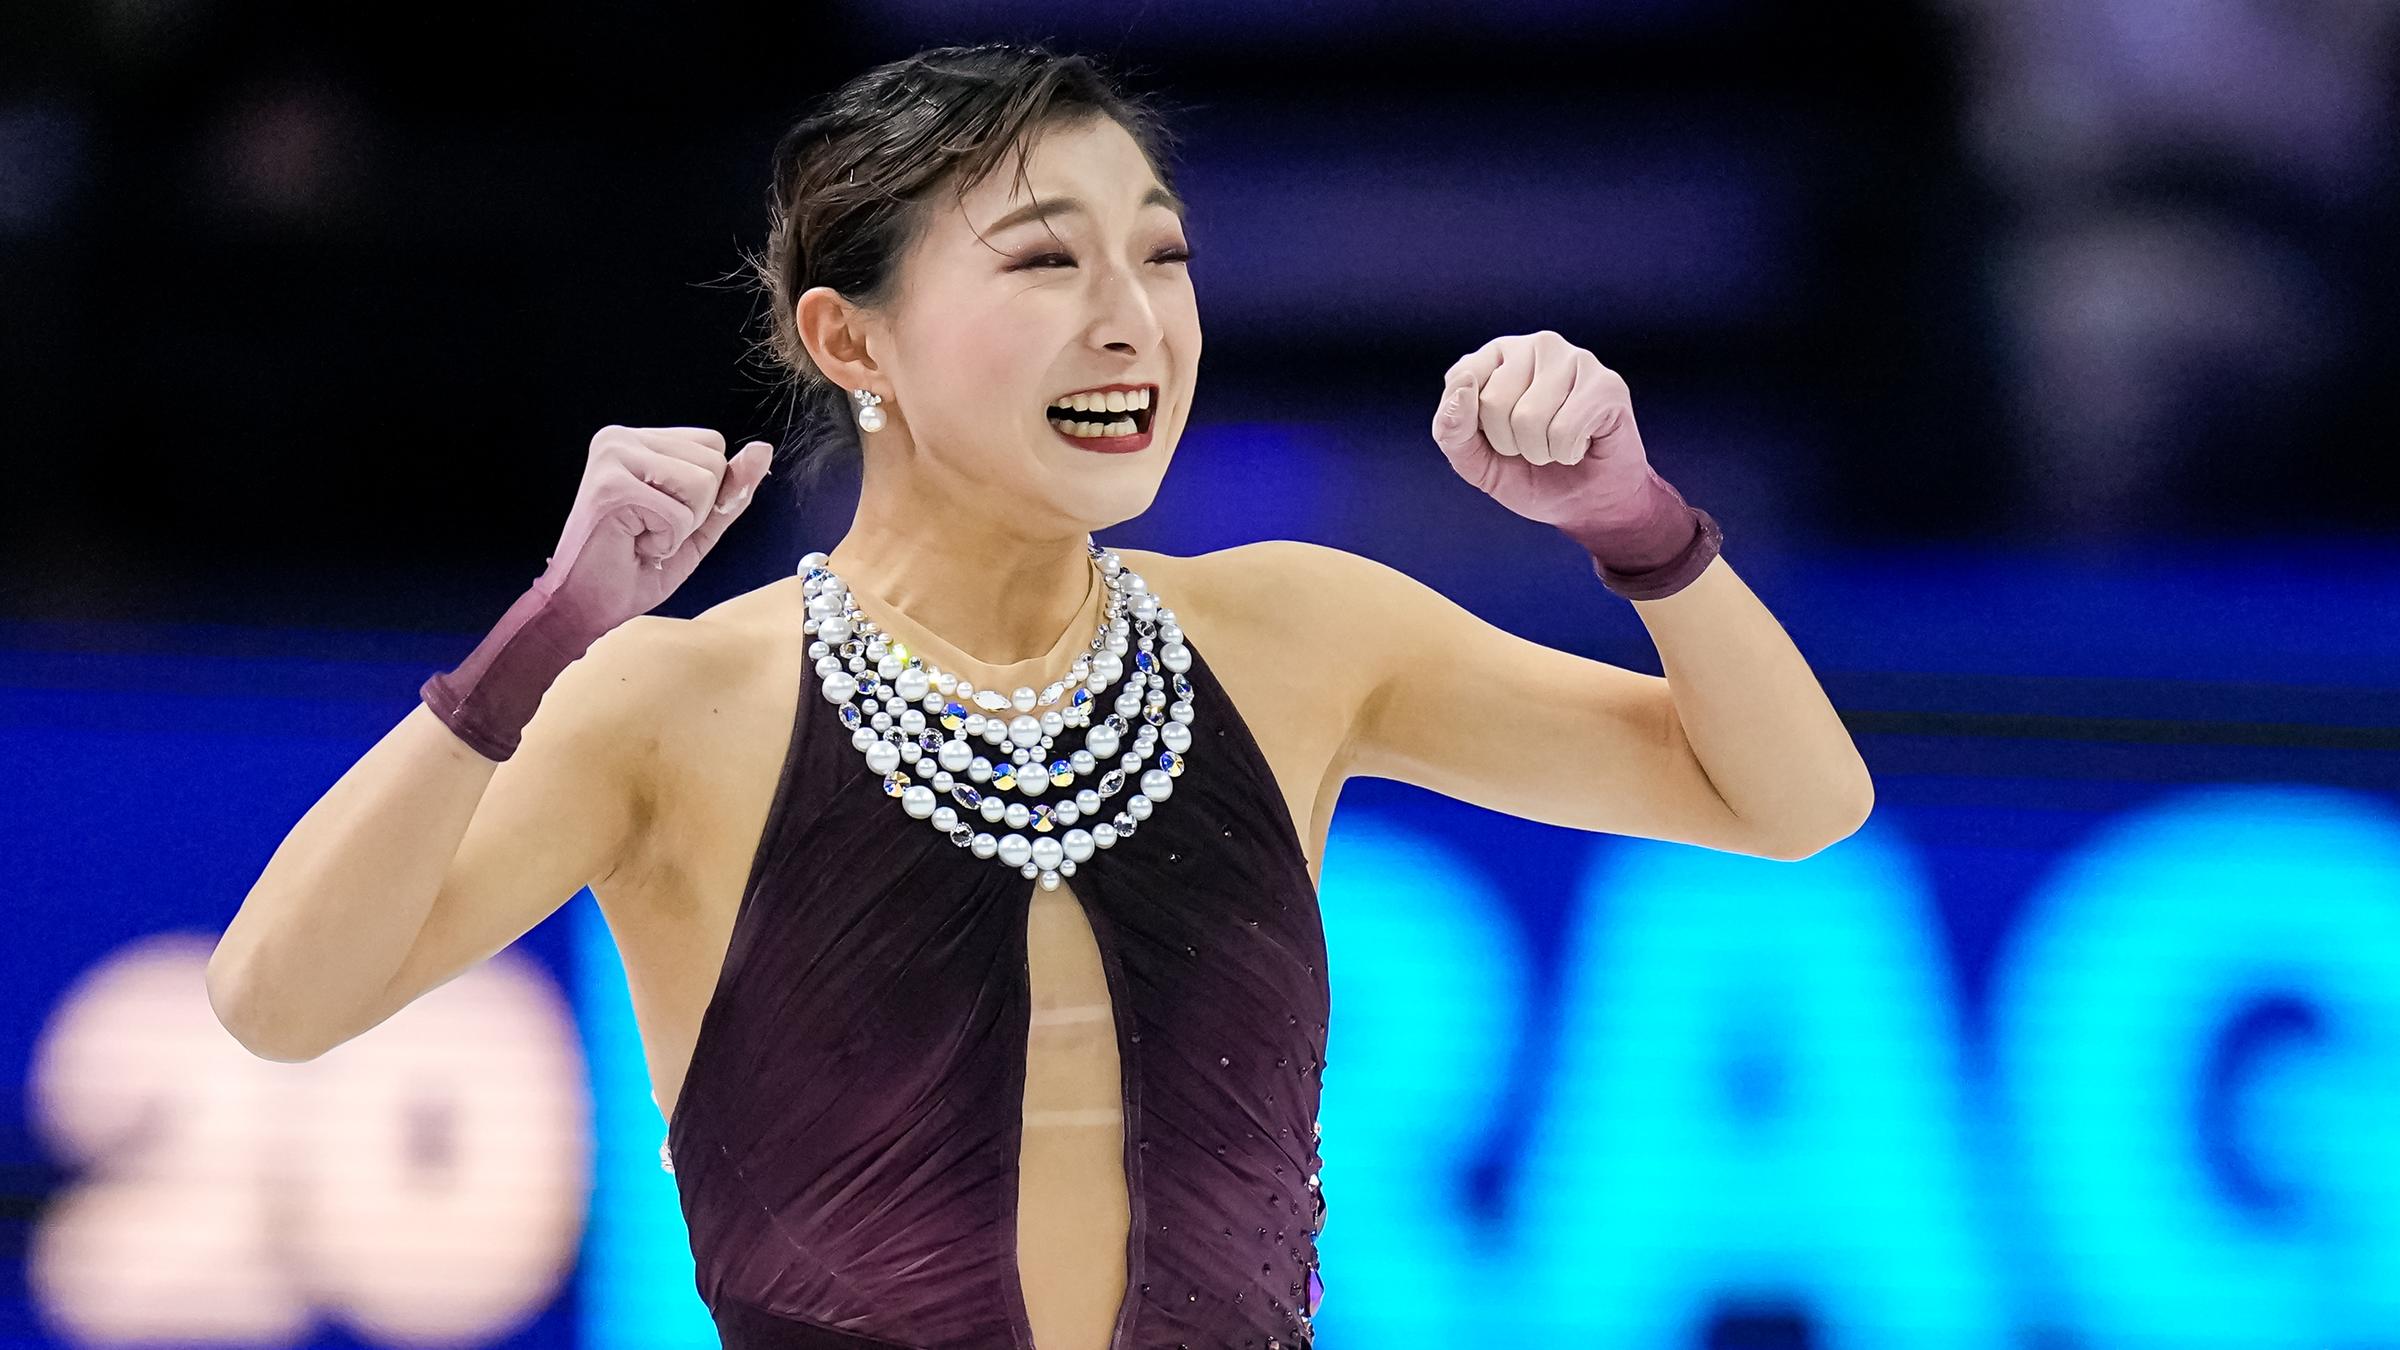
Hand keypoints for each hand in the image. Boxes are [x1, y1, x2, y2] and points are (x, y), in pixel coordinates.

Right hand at [532, 425, 773, 639]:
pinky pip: (679, 514)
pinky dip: (665, 541)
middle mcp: (620, 438)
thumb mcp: (697, 525)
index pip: (713, 445)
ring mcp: (613, 457)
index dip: (706, 494)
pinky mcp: (612, 486)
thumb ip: (730, 488)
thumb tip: (762, 449)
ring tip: (642, 534)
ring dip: (681, 527)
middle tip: (650, 530)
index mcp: (639, 440)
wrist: (585, 605)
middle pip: (713, 462)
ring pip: (702, 484)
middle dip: (695, 511)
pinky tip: (633, 543)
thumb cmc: (633, 566)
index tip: (662, 516)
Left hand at [1430, 330, 1662, 536]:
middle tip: (1535, 445)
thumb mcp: (1476, 462)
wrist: (1589, 503)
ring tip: (1558, 446)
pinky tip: (1582, 445)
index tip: (1497, 436)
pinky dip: (1567, 453)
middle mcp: (1534, 345)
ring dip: (1540, 451)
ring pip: (1529, 417)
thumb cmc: (1531, 475)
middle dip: (1509, 444)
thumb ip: (1451, 429)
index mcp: (1497, 355)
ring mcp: (1574, 358)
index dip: (1474, 427)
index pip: (1461, 378)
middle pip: (1493, 402)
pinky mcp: (1606, 383)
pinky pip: (1565, 430)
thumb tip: (1463, 386)